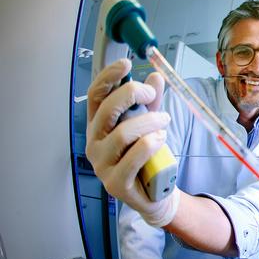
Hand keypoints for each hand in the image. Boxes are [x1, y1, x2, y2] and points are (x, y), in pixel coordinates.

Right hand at [85, 59, 177, 226]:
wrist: (156, 194)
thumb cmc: (148, 157)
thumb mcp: (151, 124)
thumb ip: (151, 102)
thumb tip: (156, 76)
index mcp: (99, 126)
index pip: (96, 96)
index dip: (108, 77)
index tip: (126, 63)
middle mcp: (95, 143)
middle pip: (107, 109)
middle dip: (132, 94)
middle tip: (152, 95)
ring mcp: (102, 164)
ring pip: (122, 134)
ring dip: (148, 122)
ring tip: (164, 121)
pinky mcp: (115, 183)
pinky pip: (131, 158)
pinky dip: (149, 144)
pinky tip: (160, 139)